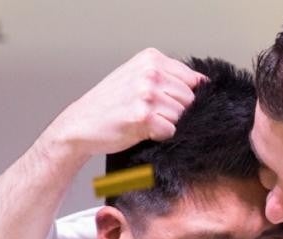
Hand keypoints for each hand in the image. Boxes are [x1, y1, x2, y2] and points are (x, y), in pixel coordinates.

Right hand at [43, 48, 205, 159]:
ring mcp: (147, 93)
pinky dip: (159, 136)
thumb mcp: (137, 77)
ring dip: (166, 124)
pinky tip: (141, 130)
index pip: (192, 80)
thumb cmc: (109, 103)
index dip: (182, 97)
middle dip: (175, 111)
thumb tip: (203, 83)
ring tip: (143, 121)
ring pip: (181, 116)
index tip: (165, 103)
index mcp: (151, 58)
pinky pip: (170, 130)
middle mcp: (150, 72)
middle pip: (189, 99)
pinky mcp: (144, 116)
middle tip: (149, 114)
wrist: (80, 124)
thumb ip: (167, 76)